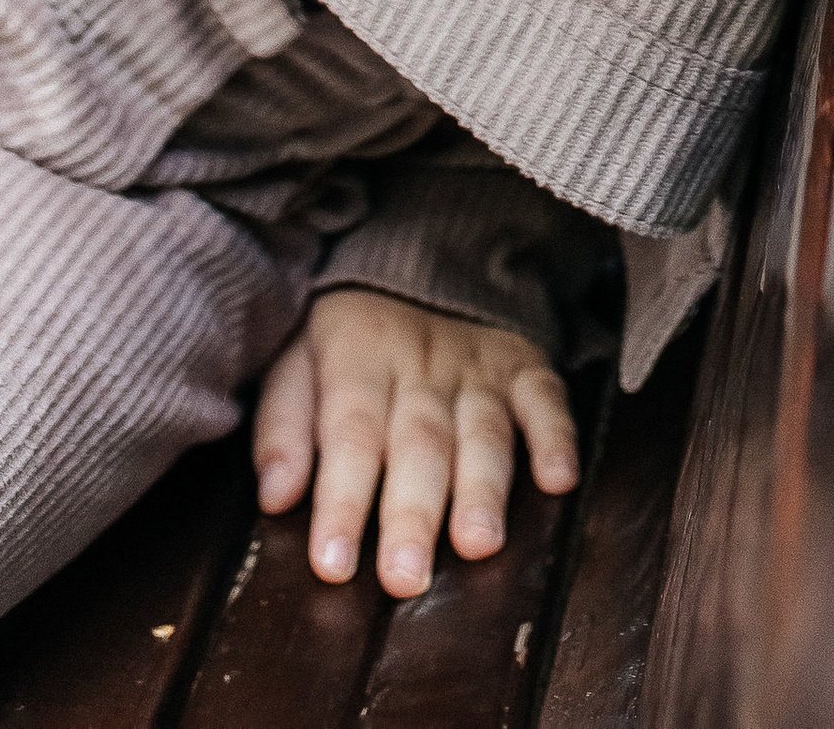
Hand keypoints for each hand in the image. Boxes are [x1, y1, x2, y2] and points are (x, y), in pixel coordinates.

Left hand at [252, 286, 579, 597]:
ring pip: (482, 430)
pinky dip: (556, 436)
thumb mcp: (297, 359)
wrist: (424, 256)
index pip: (349, 435)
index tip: (333, 564)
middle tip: (405, 578)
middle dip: (412, 513)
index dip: (341, 501)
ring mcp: (479, 366)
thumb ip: (284, 425)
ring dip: (482, 487)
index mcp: (358, 358)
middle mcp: (422, 365)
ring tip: (478, 543)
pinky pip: (546, 397)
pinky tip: (558, 480)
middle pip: (418, 443)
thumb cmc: (350, 335)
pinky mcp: (525, 366)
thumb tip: (275, 497)